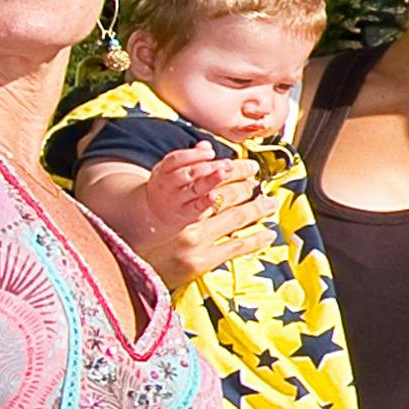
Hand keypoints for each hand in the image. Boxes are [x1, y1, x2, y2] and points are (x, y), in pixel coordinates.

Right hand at [139, 144, 267, 289]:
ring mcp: (195, 241)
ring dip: (257, 209)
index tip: (249, 167)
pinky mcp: (201, 261)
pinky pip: (235, 247)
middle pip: (226, 196)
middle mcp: (187, 219)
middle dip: (247, 186)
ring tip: (271, 202)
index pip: (212, 179)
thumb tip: (206, 146)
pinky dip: (255, 239)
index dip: (234, 171)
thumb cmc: (156, 226)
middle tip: (261, 182)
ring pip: (235, 218)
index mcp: (177, 199)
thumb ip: (186, 172)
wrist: (137, 261)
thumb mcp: (164, 196)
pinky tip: (269, 233)